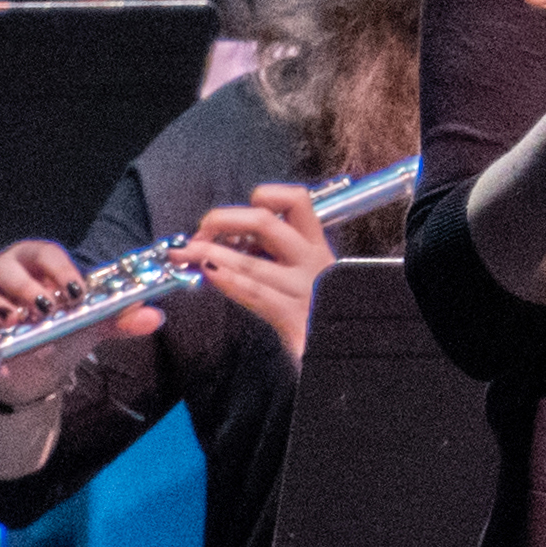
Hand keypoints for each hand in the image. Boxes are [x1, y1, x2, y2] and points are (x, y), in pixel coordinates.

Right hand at [0, 232, 163, 418]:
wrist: (33, 369)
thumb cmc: (61, 332)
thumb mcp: (91, 325)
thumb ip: (119, 319)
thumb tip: (154, 316)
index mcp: (37, 262)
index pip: (45, 253)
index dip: (60, 269)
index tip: (75, 293)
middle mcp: (4, 272)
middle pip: (8, 267)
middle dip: (25, 287)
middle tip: (43, 308)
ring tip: (13, 322)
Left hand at [179, 182, 334, 360]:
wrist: (356, 350)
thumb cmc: (323, 313)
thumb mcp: (308, 275)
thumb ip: (274, 256)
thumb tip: (230, 242)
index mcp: (316, 247)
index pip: (295, 201)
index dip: (265, 196)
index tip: (240, 211)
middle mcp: (312, 262)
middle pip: (266, 223)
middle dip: (223, 220)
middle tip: (201, 232)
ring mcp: (304, 290)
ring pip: (252, 261)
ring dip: (212, 253)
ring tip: (189, 253)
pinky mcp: (295, 318)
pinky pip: (256, 294)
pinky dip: (228, 281)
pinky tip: (211, 275)